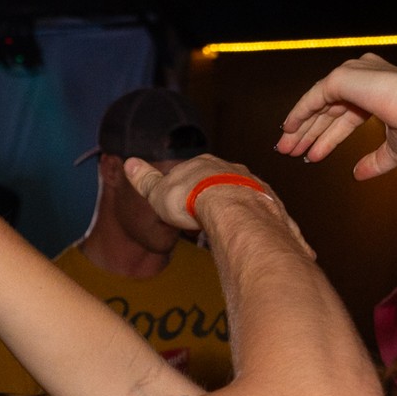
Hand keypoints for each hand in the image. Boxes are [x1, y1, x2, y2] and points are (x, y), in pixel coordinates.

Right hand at [122, 153, 276, 235]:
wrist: (230, 208)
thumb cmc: (191, 200)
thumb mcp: (158, 192)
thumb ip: (145, 179)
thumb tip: (129, 162)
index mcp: (202, 163)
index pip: (192, 173)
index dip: (186, 189)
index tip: (182, 206)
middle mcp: (229, 168)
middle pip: (218, 182)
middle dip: (211, 197)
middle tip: (203, 219)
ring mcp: (251, 183)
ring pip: (240, 194)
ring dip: (233, 208)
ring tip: (225, 229)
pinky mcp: (267, 200)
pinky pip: (259, 210)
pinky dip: (252, 220)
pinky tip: (246, 233)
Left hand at [278, 54, 396, 180]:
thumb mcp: (394, 148)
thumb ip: (374, 160)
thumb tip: (358, 175)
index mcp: (378, 88)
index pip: (345, 114)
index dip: (328, 136)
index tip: (314, 153)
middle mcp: (364, 76)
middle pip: (329, 109)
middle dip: (310, 133)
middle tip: (293, 152)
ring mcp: (353, 73)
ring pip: (319, 103)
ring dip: (301, 127)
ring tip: (287, 149)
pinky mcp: (343, 77)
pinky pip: (314, 97)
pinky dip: (300, 112)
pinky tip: (288, 128)